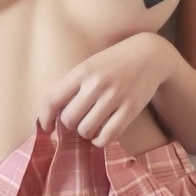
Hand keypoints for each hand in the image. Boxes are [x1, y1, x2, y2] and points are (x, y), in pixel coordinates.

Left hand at [38, 34, 177, 148]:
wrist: (150, 55)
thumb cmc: (114, 62)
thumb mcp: (90, 65)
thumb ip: (72, 85)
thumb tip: (52, 114)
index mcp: (82, 71)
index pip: (52, 99)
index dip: (44, 118)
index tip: (46, 127)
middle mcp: (96, 84)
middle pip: (68, 119)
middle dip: (69, 126)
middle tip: (78, 121)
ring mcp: (115, 97)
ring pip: (86, 130)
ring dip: (86, 133)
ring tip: (91, 126)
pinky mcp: (131, 109)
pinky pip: (107, 136)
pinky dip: (100, 141)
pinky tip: (101, 136)